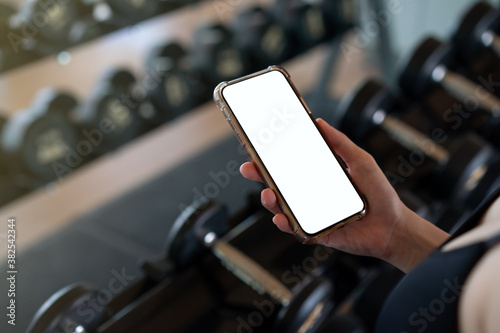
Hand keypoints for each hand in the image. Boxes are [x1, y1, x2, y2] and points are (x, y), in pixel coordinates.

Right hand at [240, 119, 448, 271]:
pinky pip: (294, 228)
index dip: (271, 157)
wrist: (393, 226)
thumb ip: (340, 143)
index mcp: (318, 176)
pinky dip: (284, 223)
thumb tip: (320, 122)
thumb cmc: (378, 194)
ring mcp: (310, 213)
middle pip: (278, 184)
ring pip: (281, 207)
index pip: (289, 164)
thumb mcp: (360, 161)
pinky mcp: (314, 232)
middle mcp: (310, 194)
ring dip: (269, 200)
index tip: (257, 147)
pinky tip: (281, 217)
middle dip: (260, 176)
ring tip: (268, 194)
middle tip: (249, 168)